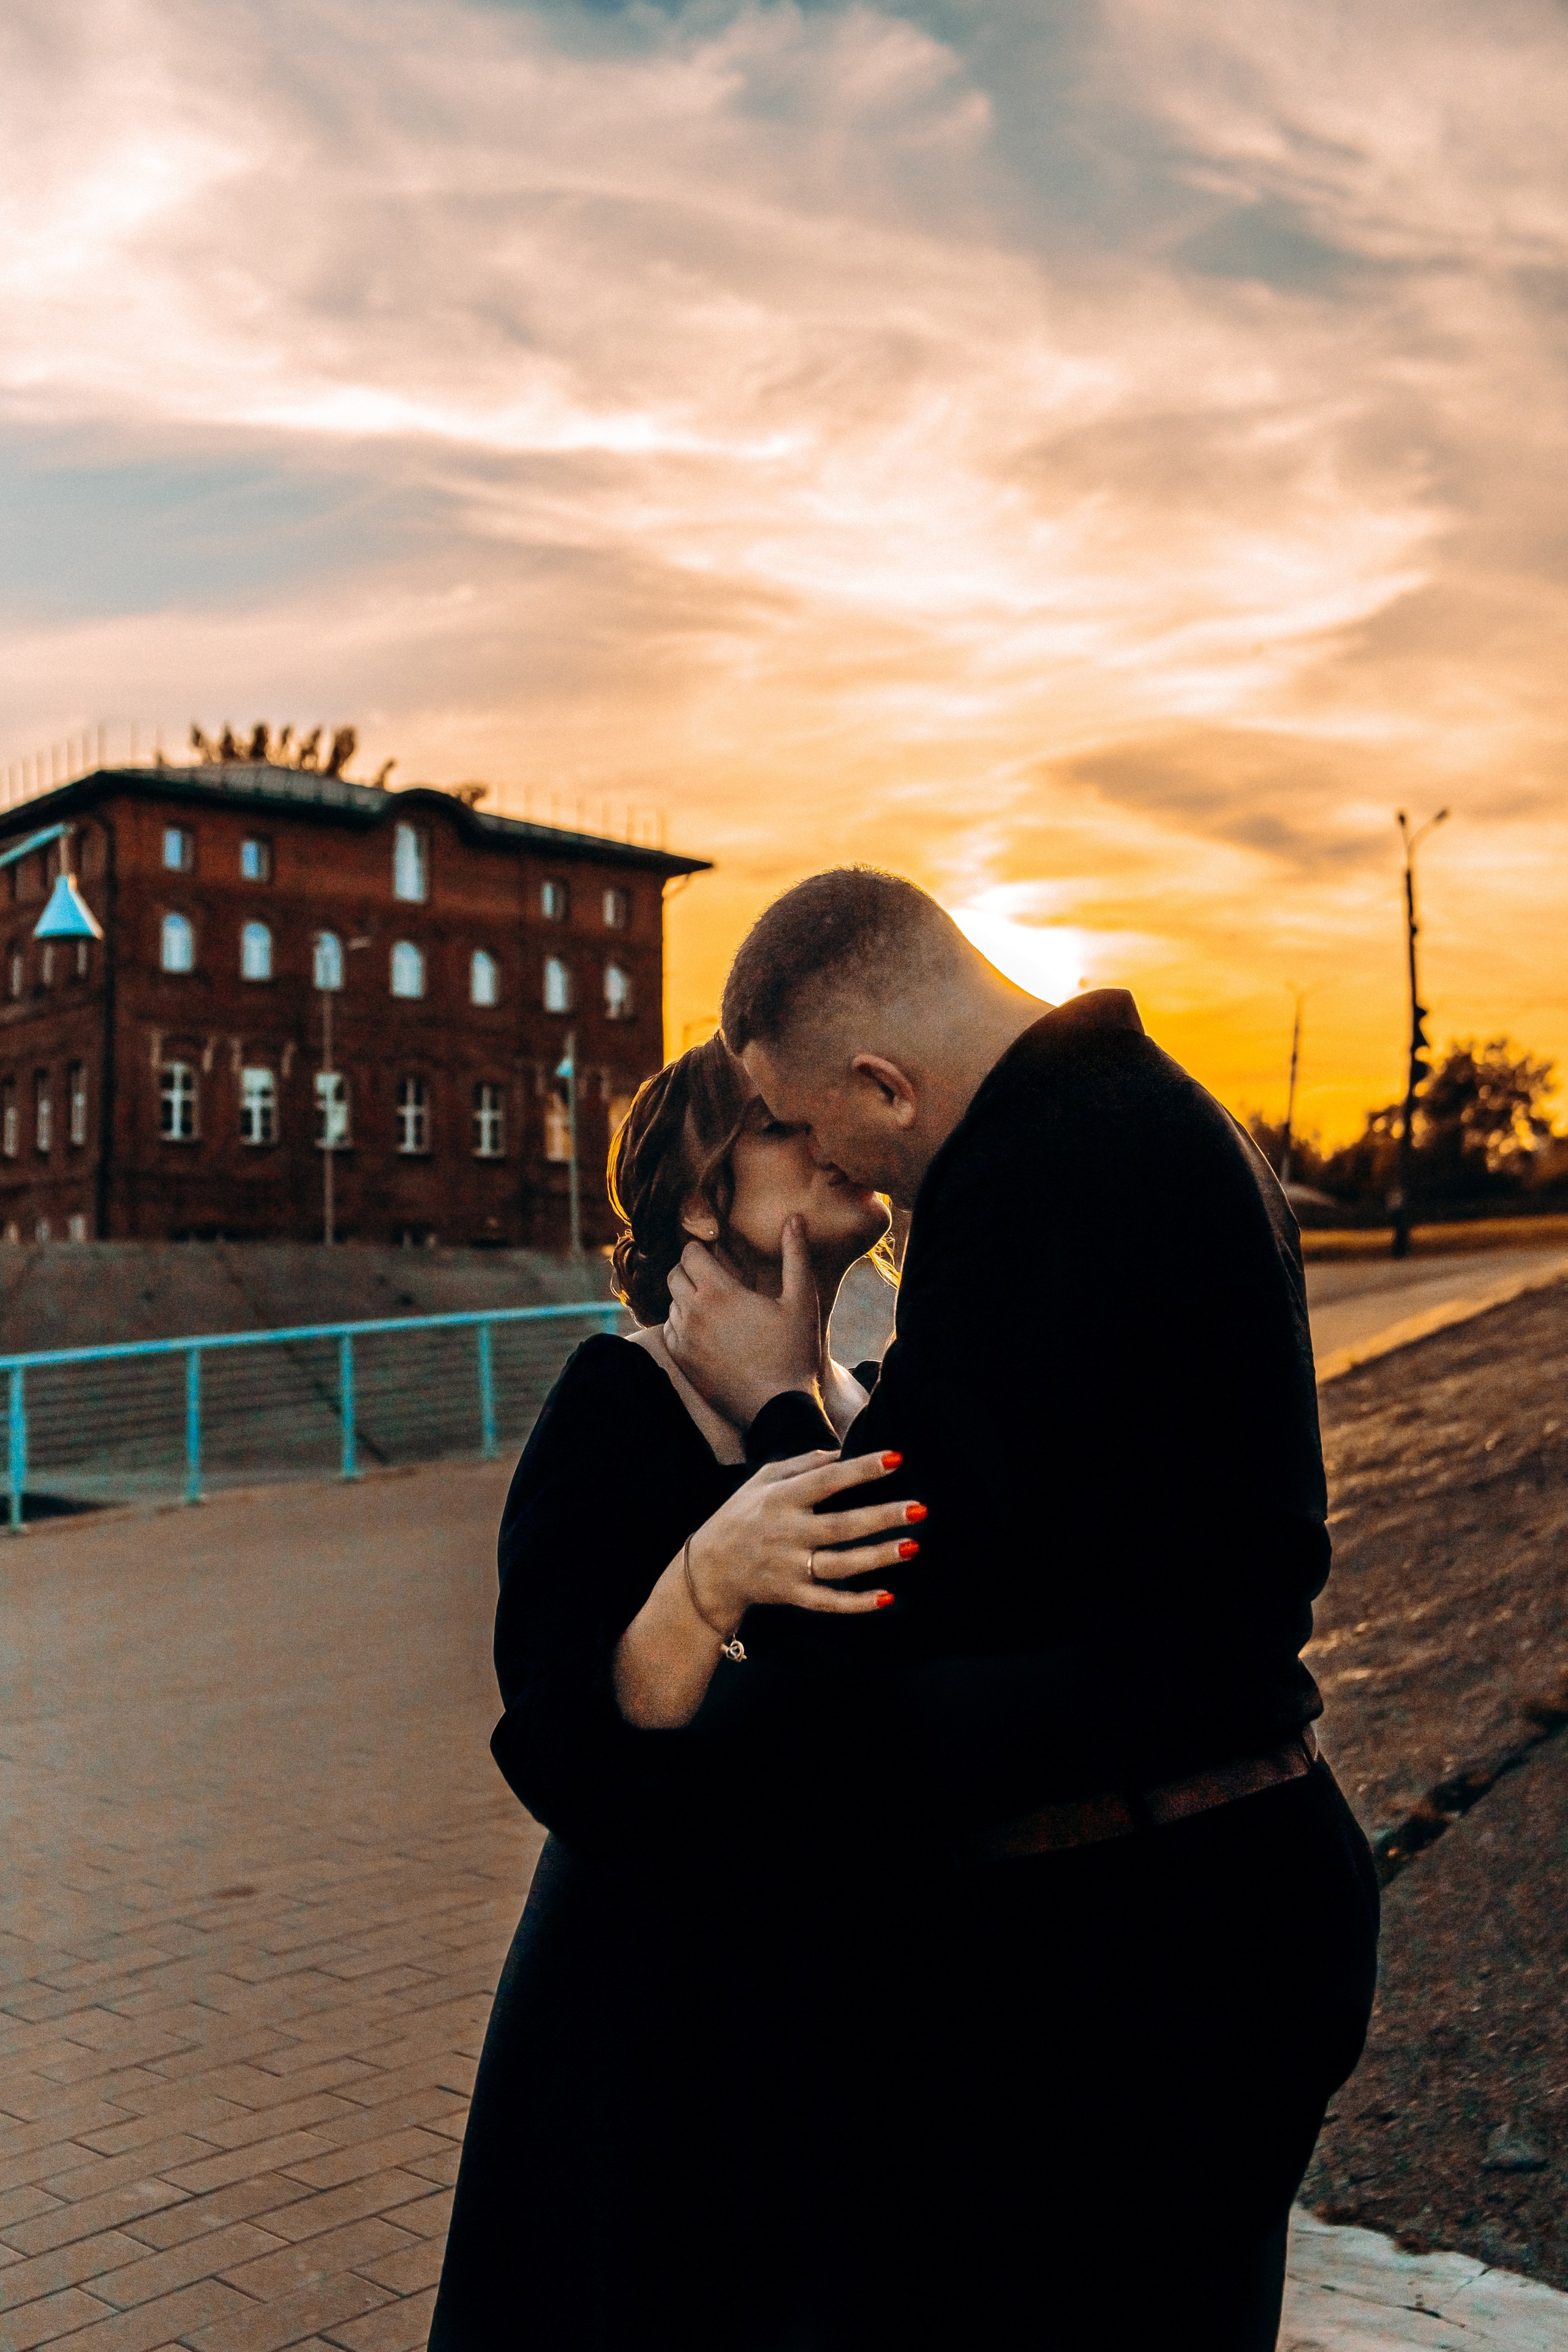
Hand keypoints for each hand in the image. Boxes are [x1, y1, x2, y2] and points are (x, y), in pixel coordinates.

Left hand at [665, 1214, 820, 1425]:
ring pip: (671, 1303)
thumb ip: (796, 1256)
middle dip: (691, 1269)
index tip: (717, 1252)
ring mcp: (684, 1339)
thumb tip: (794, 1219)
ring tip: (715, 1304)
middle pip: (674, 1274)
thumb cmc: (794, 1353)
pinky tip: (707, 1330)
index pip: (690, 1252)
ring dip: (687, 1297)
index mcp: (719, 1291)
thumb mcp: (802, 1300)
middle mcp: (693, 1312)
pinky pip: (670, 1330)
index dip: (702, 1247)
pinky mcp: (682, 1362)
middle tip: (715, 1275)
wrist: (778, 1408)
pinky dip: (683, 1323)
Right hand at [686, 1446, 924, 1628]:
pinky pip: (829, 1602)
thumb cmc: (739, 1517)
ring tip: (912, 1546)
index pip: (827, 1481)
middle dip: (881, 1517)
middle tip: (919, 1509)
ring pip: (840, 1565)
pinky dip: (857, 1603)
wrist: (706, 1571)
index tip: (895, 1459)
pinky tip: (887, 1597)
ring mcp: (789, 1567)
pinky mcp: (791, 1595)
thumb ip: (799, 1464)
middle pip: (841, 1526)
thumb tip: (839, 1453)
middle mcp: (786, 1532)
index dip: (861, 1469)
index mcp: (780, 1499)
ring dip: (878, 1557)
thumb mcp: (760, 1481)